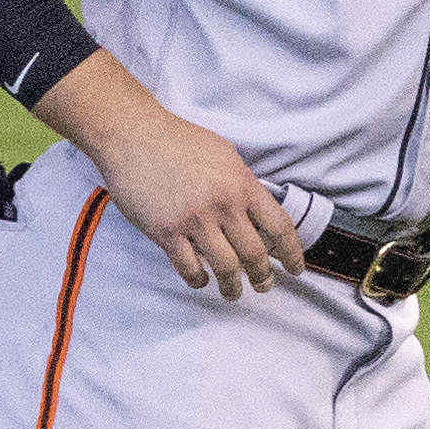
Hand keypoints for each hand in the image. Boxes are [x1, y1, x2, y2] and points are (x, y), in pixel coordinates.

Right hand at [42, 71, 299, 293]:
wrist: (133, 135)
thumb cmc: (178, 142)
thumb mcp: (223, 156)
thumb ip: (242, 185)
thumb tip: (258, 215)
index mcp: (242, 183)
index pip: (279, 226)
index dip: (293, 253)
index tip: (296, 269)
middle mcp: (223, 204)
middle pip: (255, 254)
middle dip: (263, 276)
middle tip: (264, 285)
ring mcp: (194, 220)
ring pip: (225, 268)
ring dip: (232, 286)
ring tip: (233, 293)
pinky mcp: (166, 232)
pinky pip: (189, 268)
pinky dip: (198, 280)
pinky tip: (200, 280)